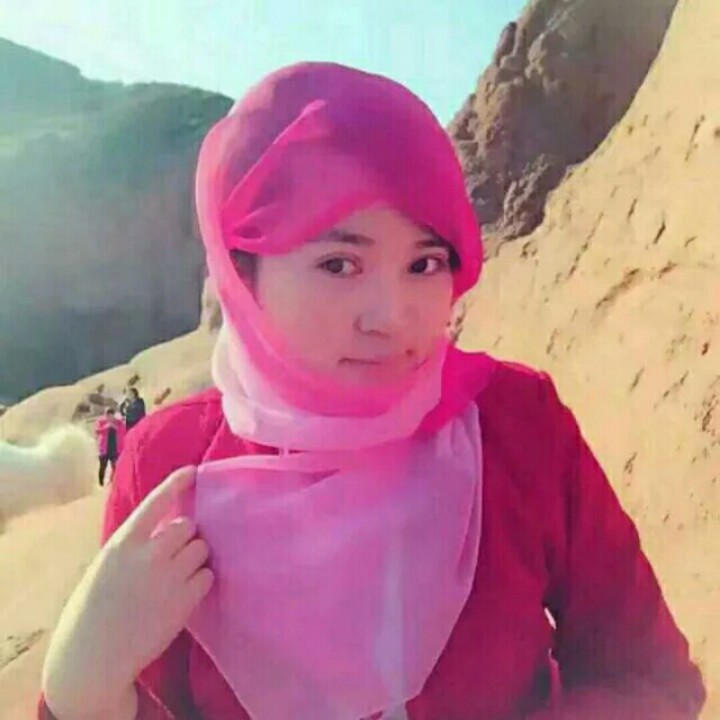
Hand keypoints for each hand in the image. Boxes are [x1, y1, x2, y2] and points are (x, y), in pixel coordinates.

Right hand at [42, 467, 212, 718]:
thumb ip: (136, 543)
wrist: (94, 656)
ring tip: (179, 574)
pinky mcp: (185, 602)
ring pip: (201, 549)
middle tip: (175, 553)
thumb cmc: (96, 607)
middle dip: (186, 536)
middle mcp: (148, 555)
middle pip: (188, 526)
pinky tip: (185, 592)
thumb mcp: (108, 564)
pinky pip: (208, 576)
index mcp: (123, 543)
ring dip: (196, 556)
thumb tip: (166, 525)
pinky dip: (202, 580)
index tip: (194, 471)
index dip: (176, 484)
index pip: (155, 503)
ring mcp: (169, 578)